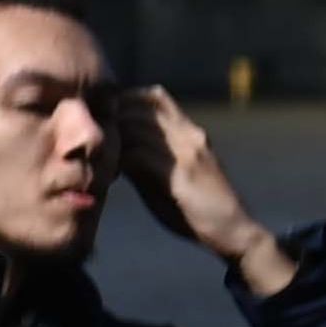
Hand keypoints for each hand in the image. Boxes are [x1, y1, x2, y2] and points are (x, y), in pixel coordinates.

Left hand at [112, 87, 296, 296]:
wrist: (234, 230)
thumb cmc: (201, 207)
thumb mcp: (177, 174)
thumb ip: (152, 156)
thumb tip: (118, 148)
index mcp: (192, 132)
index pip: (155, 96)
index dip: (126, 102)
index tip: (106, 122)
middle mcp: (190, 134)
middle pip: (140, 106)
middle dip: (112, 118)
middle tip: (92, 139)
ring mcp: (186, 152)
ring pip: (134, 128)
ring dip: (112, 140)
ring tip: (98, 158)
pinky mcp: (179, 174)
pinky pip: (136, 156)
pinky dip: (118, 163)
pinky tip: (112, 177)